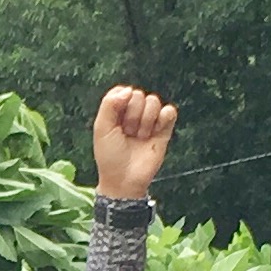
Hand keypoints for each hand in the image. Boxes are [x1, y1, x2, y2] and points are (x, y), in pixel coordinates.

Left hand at [91, 87, 176, 202]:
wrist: (125, 179)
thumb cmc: (110, 155)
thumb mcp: (101, 128)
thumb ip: (109, 104)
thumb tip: (129, 90)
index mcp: (117, 111)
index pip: (123, 91)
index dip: (120, 103)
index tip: (115, 121)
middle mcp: (134, 113)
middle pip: (138, 95)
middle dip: (131, 115)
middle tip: (127, 134)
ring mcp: (150, 120)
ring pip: (153, 101)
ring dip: (145, 121)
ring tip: (139, 137)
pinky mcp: (164, 129)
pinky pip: (169, 111)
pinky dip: (163, 118)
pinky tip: (155, 131)